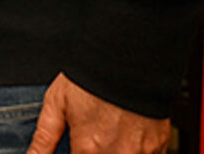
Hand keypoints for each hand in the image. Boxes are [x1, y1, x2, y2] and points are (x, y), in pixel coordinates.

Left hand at [26, 74, 168, 153]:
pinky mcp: (159, 145)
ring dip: (115, 150)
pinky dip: (135, 151)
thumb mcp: (57, 103)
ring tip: (109, 131)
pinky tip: (126, 135)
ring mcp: (141, 152)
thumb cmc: (92, 78)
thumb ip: (44, 138)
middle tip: (94, 135)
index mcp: (89, 148)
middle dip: (95, 151)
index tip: (77, 146)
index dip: (76, 153)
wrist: (128, 59)